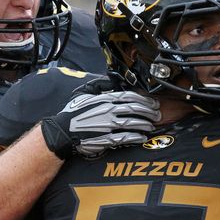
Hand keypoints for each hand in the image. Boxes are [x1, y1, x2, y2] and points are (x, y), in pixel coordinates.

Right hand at [41, 84, 159, 158]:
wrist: (62, 132)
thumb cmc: (72, 114)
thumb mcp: (84, 94)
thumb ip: (99, 87)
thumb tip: (111, 80)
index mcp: (104, 99)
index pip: (130, 96)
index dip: (144, 99)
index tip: (152, 102)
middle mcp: (108, 111)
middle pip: (135, 109)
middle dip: (149, 111)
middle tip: (156, 114)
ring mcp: (108, 126)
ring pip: (133, 123)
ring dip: (145, 124)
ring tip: (151, 126)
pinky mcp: (107, 139)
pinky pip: (126, 138)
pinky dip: (136, 137)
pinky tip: (142, 137)